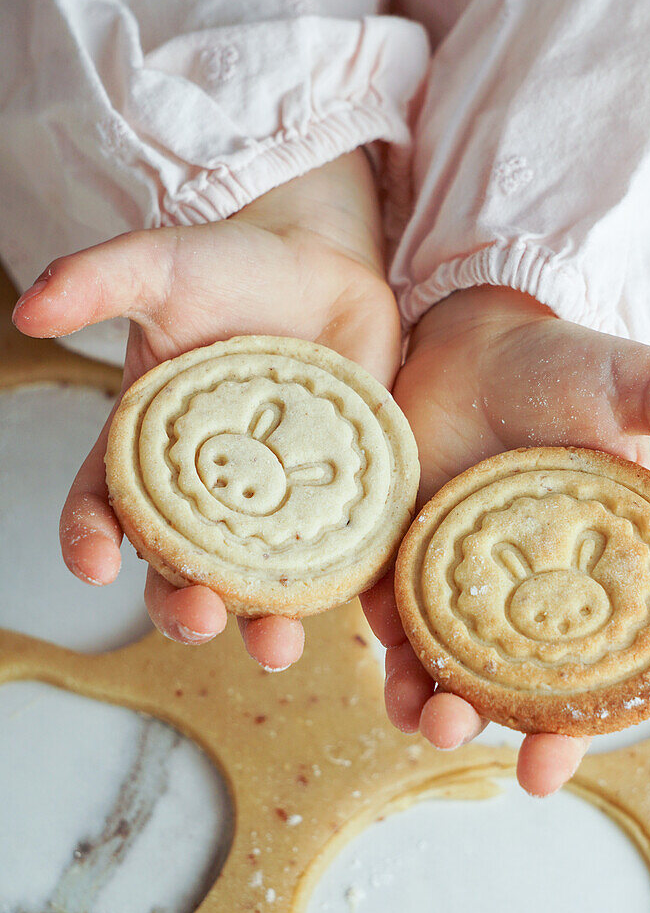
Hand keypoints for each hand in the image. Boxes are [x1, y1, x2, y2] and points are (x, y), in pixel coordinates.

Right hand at [13, 151, 400, 669]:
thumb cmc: (230, 269)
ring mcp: (274, 503)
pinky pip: (339, 554)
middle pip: (180, 570)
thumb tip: (27, 309)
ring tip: (277, 646)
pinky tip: (354, 609)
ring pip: (260, 583)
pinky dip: (342, 589)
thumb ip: (97, 281)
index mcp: (148, 454)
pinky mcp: (338, 499)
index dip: (89, 540)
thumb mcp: (159, 267)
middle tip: (200, 616)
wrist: (321, 265)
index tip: (94, 563)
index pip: (103, 507)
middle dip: (182, 606)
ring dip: (264, 625)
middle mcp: (206, 493)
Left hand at [362, 285, 649, 793]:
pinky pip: (401, 629)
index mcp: (614, 570)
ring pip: (470, 676)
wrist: (462, 340)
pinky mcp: (407, 568)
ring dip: (456, 716)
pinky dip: (398, 661)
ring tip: (440, 729)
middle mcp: (547, 596)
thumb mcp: (634, 383)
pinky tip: (399, 685)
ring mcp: (474, 588)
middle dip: (552, 740)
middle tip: (541, 775)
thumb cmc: (557, 364)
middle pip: (558, 691)